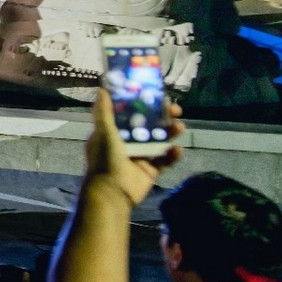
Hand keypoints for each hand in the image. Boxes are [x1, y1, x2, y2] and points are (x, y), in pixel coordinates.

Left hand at [83, 87, 183, 205]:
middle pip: (148, 125)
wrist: (112, 193)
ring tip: (180, 127)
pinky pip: (164, 160)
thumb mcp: (103, 132)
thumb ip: (104, 112)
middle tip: (175, 109)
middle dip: (162, 116)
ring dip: (169, 133)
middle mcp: (126, 142)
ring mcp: (139, 156)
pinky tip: (177, 150)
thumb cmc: (105, 159)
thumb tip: (102, 88)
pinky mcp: (150, 170)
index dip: (141, 104)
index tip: (155, 94)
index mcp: (113, 131)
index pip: (129, 113)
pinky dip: (172, 155)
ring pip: (158, 140)